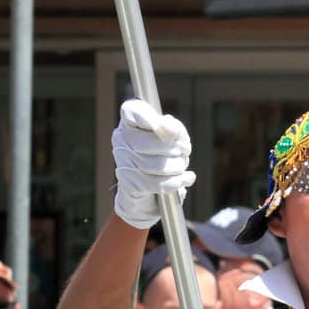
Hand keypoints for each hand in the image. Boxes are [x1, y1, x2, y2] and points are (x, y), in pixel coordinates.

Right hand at [112, 99, 195, 229]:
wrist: (145, 197)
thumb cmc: (161, 160)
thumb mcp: (172, 140)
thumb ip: (173, 129)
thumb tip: (170, 129)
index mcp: (130, 123)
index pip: (133, 111)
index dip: (152, 118)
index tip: (168, 129)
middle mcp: (122, 140)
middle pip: (156, 141)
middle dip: (177, 149)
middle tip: (184, 152)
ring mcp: (124, 163)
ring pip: (160, 164)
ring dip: (178, 167)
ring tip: (181, 166)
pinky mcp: (131, 185)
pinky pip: (160, 183)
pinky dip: (178, 182)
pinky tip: (186, 178)